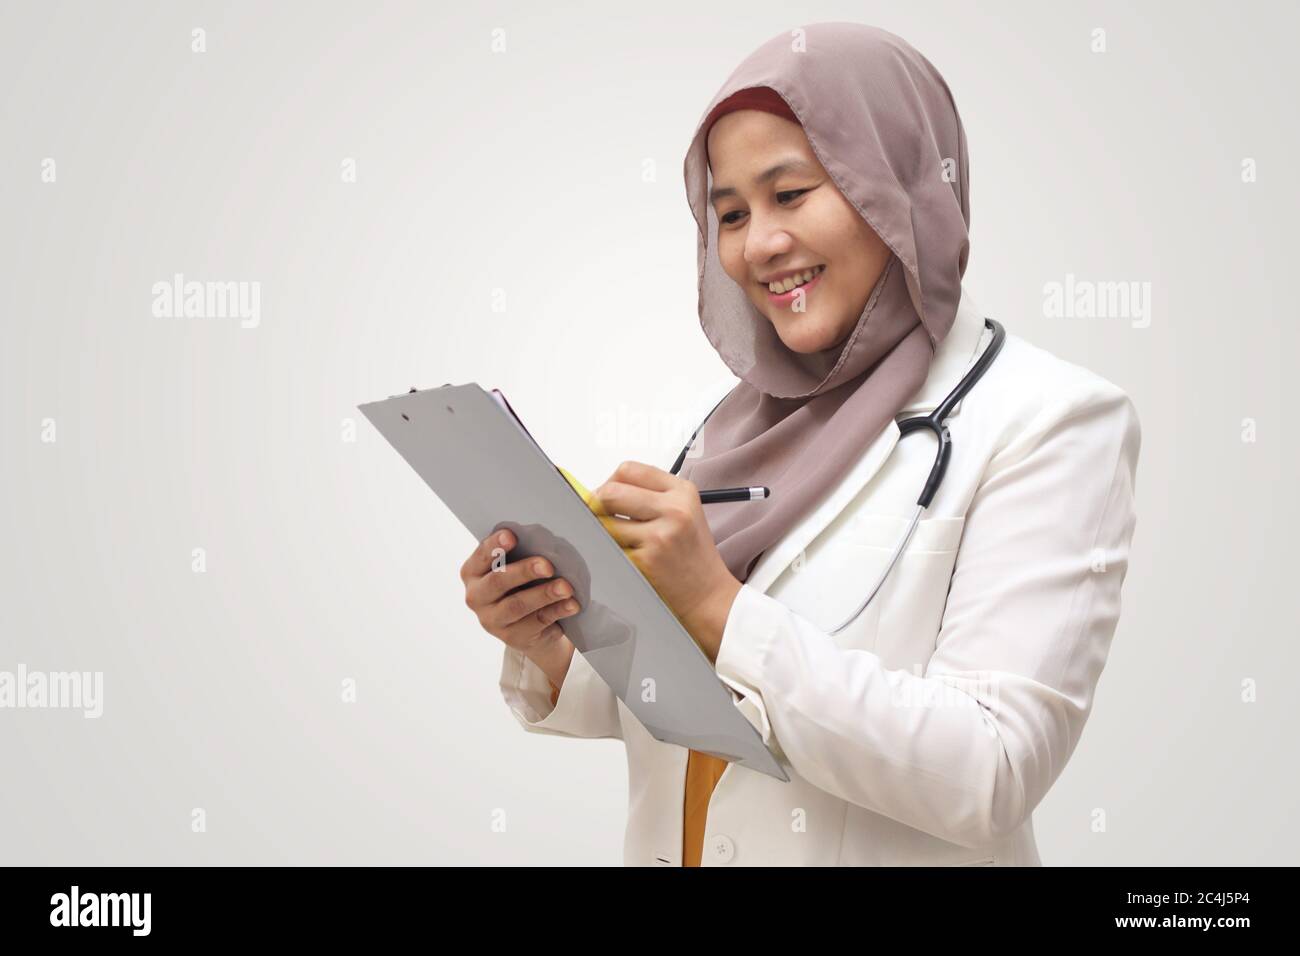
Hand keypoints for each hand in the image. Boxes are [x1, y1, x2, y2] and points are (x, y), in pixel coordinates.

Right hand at [460, 528, 579, 686]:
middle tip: (547, 565)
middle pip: (498, 582)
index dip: (494, 546)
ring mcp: (493, 620)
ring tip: (566, 587)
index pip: (481, 556)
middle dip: (524, 571)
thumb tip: (543, 542)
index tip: (512, 536)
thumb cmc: (519, 585)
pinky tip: (572, 604)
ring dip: (544, 594)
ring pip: (518, 605)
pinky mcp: (514, 637)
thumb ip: (518, 555)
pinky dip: (557, 610)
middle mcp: (476, 597)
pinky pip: (538, 621)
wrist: (527, 626)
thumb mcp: (512, 568)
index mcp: (472, 573)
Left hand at [591, 461, 741, 660]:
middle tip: (600, 517)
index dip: (610, 481)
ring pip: (604, 523)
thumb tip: (603, 489)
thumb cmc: (692, 554)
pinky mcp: (645, 561)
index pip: (629, 470)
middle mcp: (673, 510)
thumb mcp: (684, 512)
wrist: (709, 595)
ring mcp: (659, 536)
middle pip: (610, 492)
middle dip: (598, 504)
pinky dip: (610, 552)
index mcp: (682, 491)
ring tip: (621, 541)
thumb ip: (650, 495)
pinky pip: (610, 549)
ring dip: (602, 532)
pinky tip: (627, 558)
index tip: (607, 494)